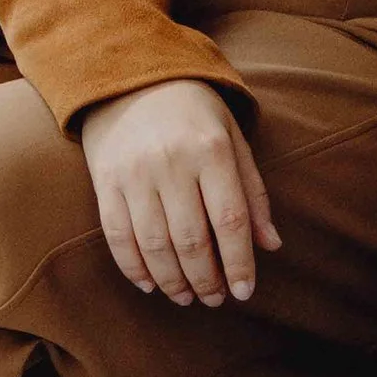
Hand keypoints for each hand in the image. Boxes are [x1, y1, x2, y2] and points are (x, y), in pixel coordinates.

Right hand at [82, 78, 280, 306]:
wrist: (131, 76)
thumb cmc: (194, 113)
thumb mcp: (233, 140)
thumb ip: (253, 193)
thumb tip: (271, 245)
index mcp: (211, 150)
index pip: (230, 220)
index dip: (240, 262)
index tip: (245, 291)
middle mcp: (172, 162)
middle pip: (192, 240)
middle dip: (207, 280)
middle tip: (215, 299)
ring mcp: (134, 173)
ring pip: (154, 245)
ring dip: (173, 281)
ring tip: (187, 297)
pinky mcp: (105, 181)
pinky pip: (118, 236)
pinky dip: (134, 267)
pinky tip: (151, 284)